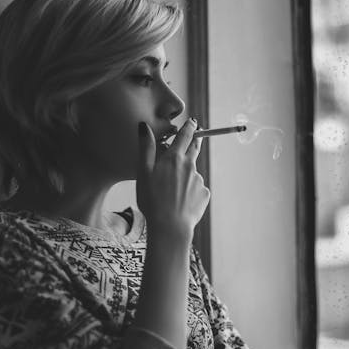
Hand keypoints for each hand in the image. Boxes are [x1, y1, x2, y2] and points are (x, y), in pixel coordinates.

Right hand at [136, 118, 209, 238]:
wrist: (170, 226)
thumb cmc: (152, 200)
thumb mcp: (143, 172)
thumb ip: (145, 148)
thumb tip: (143, 126)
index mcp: (174, 158)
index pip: (185, 135)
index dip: (189, 126)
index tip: (193, 121)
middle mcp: (190, 166)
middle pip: (195, 148)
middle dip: (195, 140)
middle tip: (197, 135)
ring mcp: (199, 180)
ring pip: (192, 172)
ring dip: (186, 175)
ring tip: (172, 192)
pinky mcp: (204, 194)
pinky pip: (196, 189)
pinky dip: (189, 192)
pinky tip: (180, 202)